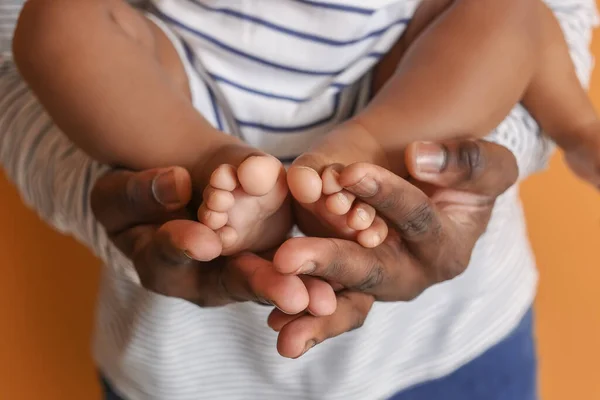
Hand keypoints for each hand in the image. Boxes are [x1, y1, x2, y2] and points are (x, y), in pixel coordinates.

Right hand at [90, 167, 335, 314]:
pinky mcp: (265, 253)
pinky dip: (316, 269)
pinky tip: (343, 272)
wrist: (171, 193)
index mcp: (160, 263)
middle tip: (295, 298)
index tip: (207, 241)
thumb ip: (144, 190)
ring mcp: (237, 267)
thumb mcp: (120, 191)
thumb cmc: (135, 197)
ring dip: (300, 288)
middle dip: (264, 285)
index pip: (171, 253)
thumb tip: (178, 182)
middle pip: (233, 280)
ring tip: (327, 299)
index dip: (186, 245)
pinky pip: (292, 265)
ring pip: (270, 279)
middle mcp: (204, 276)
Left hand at [270, 139, 518, 357]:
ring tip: (277, 322)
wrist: (431, 191)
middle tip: (287, 259)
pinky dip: (303, 315)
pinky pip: (328, 304)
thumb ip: (465, 161)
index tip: (349, 173)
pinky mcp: (351, 283)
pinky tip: (274, 324)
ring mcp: (378, 284)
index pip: (415, 218)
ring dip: (310, 311)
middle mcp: (410, 274)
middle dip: (329, 262)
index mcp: (446, 249)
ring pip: (346, 302)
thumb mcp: (486, 166)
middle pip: (370, 270)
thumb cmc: (462, 179)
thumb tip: (419, 158)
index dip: (385, 195)